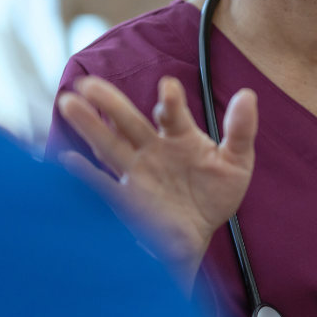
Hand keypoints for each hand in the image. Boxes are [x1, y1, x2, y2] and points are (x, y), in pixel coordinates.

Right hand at [57, 76, 257, 296]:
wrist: (199, 233)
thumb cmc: (215, 193)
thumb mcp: (236, 162)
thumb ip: (240, 130)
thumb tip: (248, 94)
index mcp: (179, 135)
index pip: (172, 113)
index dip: (170, 101)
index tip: (169, 89)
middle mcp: (152, 149)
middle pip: (128, 122)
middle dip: (110, 103)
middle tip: (88, 82)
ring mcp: (137, 173)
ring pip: (109, 145)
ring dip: (89, 125)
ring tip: (68, 102)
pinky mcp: (128, 200)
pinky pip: (104, 186)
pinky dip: (87, 174)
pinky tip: (68, 161)